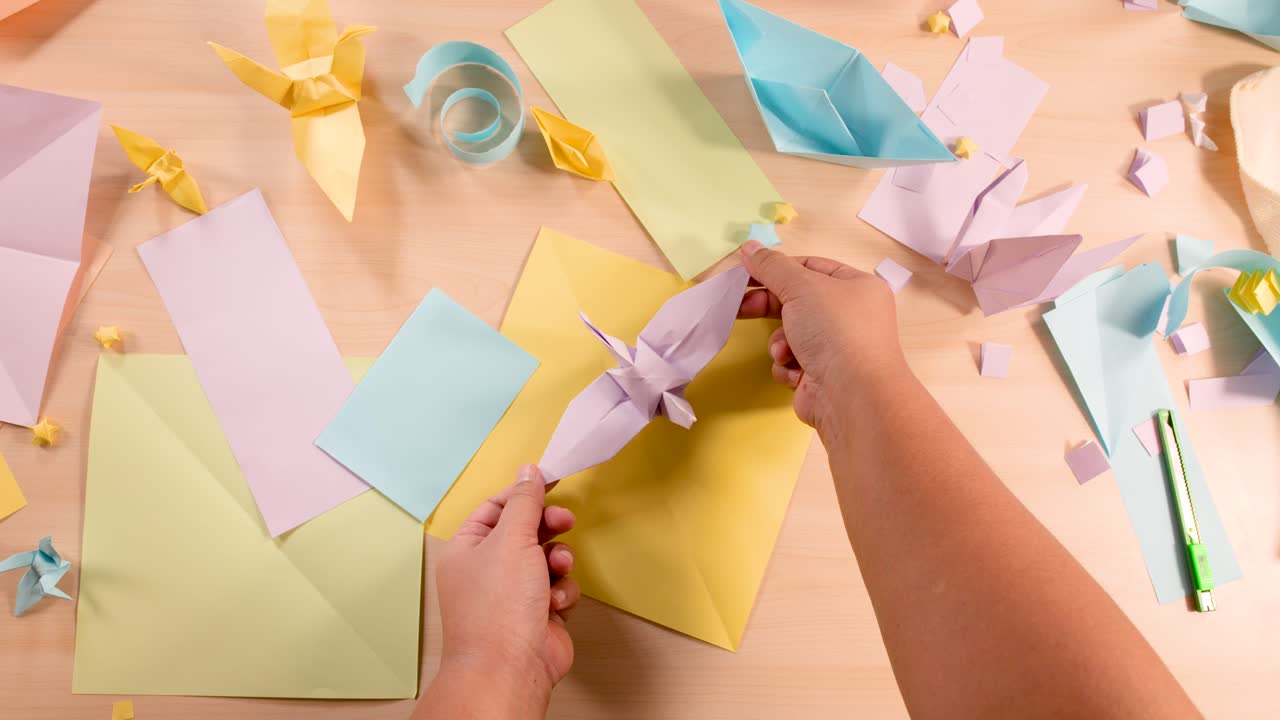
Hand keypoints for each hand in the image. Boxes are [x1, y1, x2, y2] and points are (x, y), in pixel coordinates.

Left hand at [434, 465, 578, 711]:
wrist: (510, 668)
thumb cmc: (499, 605)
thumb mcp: (513, 539)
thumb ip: (525, 502)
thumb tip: (528, 471)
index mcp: (467, 548)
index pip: (496, 507)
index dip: (523, 493)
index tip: (551, 480)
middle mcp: (487, 569)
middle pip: (525, 531)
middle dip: (548, 527)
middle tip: (565, 521)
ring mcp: (512, 594)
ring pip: (547, 559)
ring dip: (558, 561)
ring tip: (557, 570)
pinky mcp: (537, 614)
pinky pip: (558, 588)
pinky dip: (561, 592)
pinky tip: (555, 605)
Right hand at [738, 241, 907, 432]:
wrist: (852, 396)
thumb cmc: (834, 331)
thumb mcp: (801, 287)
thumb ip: (771, 266)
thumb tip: (749, 247)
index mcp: (856, 287)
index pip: (811, 267)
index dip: (778, 268)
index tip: (746, 272)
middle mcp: (851, 316)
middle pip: (797, 301)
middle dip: (769, 305)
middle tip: (739, 306)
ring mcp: (837, 348)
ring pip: (791, 334)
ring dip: (780, 342)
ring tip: (786, 352)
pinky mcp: (822, 376)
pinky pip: (792, 362)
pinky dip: (788, 366)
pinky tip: (796, 373)